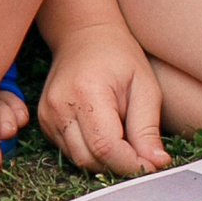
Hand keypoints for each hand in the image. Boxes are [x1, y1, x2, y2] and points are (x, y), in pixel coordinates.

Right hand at [35, 21, 167, 175]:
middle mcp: (60, 105)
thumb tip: (156, 164)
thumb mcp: (144, 86)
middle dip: (120, 166)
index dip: (131, 164)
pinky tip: (106, 134)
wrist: (84, 35)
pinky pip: (70, 152)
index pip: (106, 146)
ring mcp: (47, 114)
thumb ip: (147, 128)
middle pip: (90, 159)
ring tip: (125, 141)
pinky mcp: (45, 122)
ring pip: (79, 160)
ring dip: (105, 161)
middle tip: (143, 156)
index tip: (153, 165)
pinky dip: (92, 152)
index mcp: (86, 91)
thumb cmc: (118, 56)